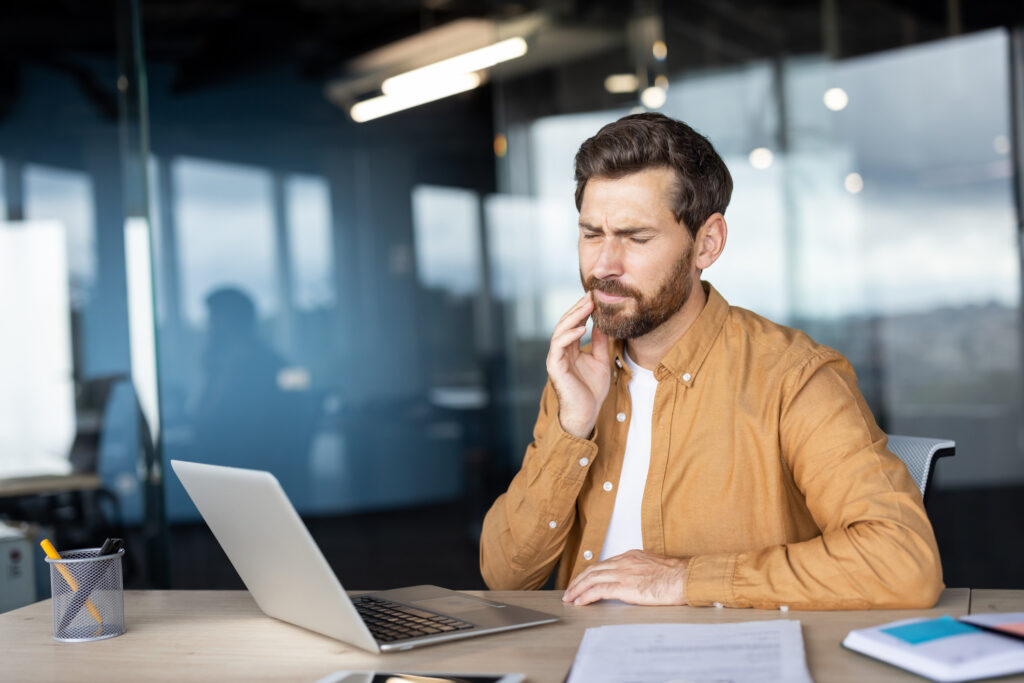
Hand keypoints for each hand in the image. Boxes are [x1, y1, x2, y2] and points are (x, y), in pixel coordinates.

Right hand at [546, 295, 610, 437]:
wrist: (586, 413)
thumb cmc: (592, 390)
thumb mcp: (600, 360)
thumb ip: (599, 342)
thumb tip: (603, 323)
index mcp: (570, 349)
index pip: (574, 323)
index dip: (584, 310)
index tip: (596, 297)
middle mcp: (561, 351)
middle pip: (566, 323)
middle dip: (579, 308)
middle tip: (592, 295)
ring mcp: (556, 358)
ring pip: (560, 330)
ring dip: (574, 316)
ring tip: (587, 306)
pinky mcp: (554, 366)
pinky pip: (558, 345)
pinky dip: (569, 335)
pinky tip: (582, 327)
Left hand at [562, 550, 689, 605]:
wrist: (686, 578)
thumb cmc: (677, 576)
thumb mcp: (655, 568)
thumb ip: (642, 571)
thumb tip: (637, 581)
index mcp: (631, 556)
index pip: (603, 564)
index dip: (590, 573)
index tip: (583, 581)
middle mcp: (624, 561)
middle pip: (592, 569)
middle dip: (578, 581)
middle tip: (569, 591)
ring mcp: (623, 573)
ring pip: (591, 578)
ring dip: (577, 589)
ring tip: (570, 598)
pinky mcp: (625, 586)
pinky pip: (598, 590)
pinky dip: (586, 596)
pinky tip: (580, 602)